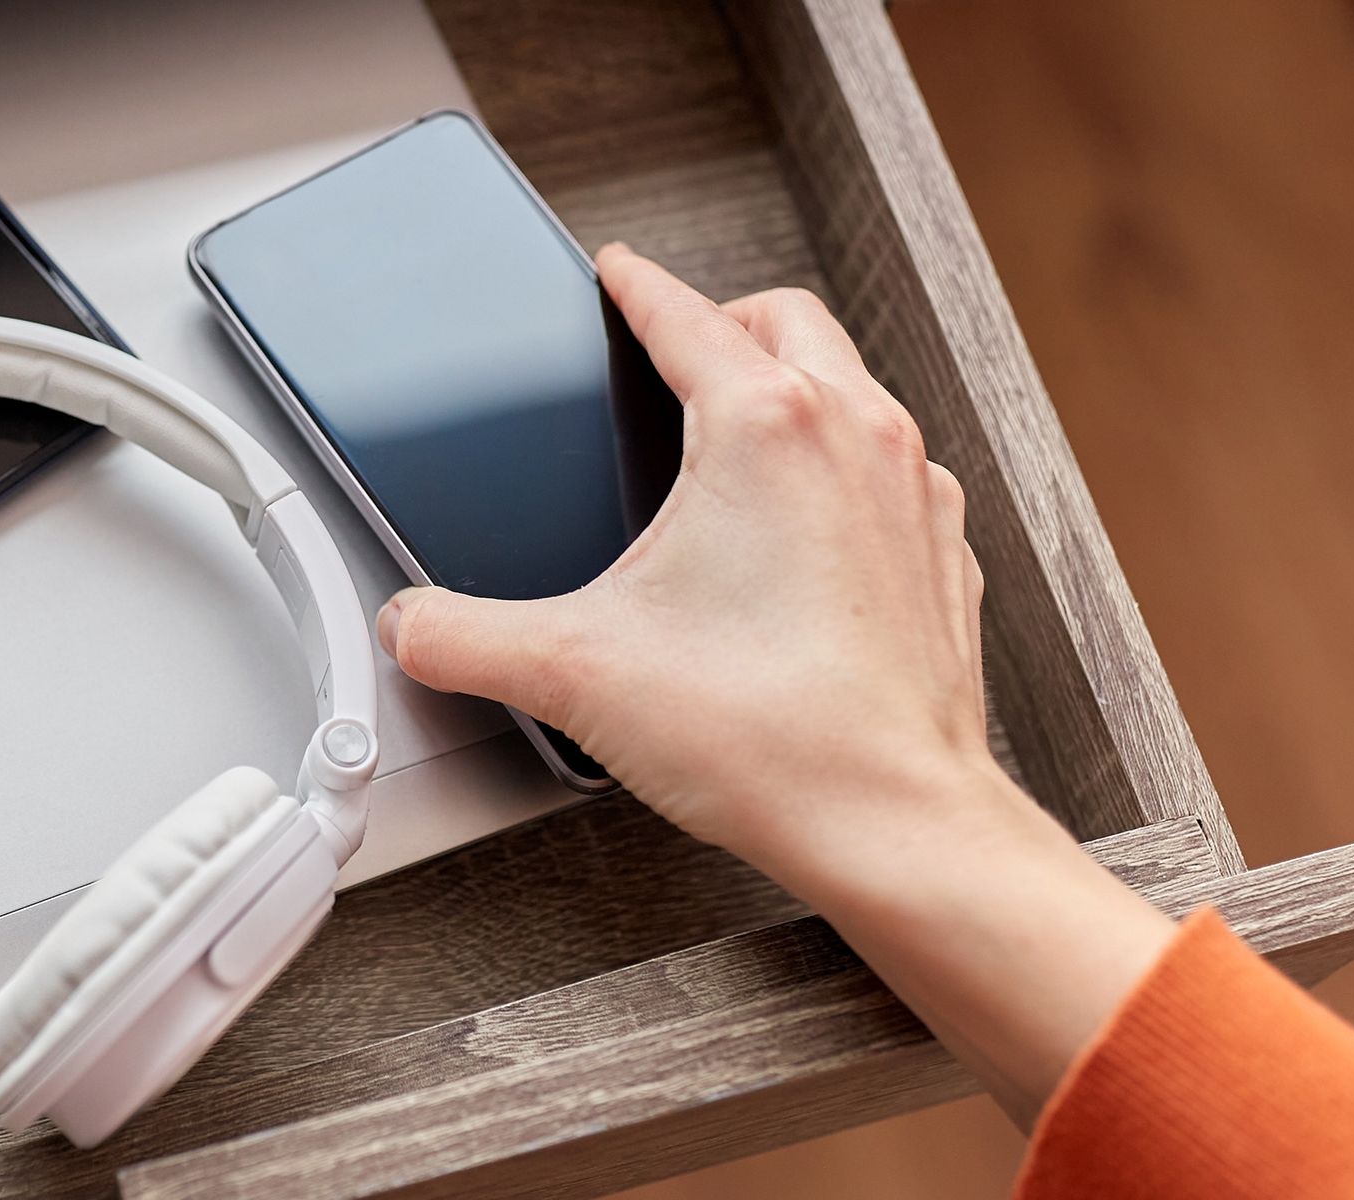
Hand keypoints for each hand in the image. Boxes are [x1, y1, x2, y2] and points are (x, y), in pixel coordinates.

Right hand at [374, 244, 1174, 1123]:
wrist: (894, 822)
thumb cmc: (772, 739)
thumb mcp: (574, 672)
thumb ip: (463, 636)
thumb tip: (410, 626)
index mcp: (764, 427)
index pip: (683, 312)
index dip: (634, 285)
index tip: (617, 272)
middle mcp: (855, 435)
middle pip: (784, 320)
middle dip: (723, 319)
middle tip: (674, 347)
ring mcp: (914, 491)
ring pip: (852, 384)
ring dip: (792, 385)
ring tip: (734, 432)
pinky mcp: (943, 555)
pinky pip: (894, 468)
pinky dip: (845, 467)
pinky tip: (802, 528)